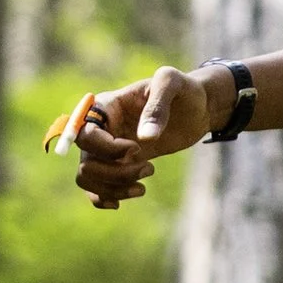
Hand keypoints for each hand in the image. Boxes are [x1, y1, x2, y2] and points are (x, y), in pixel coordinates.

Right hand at [71, 63, 231, 209]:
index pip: (85, 133)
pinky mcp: (117, 164)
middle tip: (149, 168)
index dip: (108, 148)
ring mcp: (106, 148)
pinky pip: (94, 187)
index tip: (137, 149)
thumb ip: (158, 105)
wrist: (196, 109)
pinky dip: (105, 197)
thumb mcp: (172, 84)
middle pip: (86, 161)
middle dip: (116, 173)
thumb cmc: (183, 90)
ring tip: (143, 187)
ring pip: (87, 177)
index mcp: (105, 105)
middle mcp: (100, 128)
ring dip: (114, 188)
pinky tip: (126, 198)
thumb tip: (144, 138)